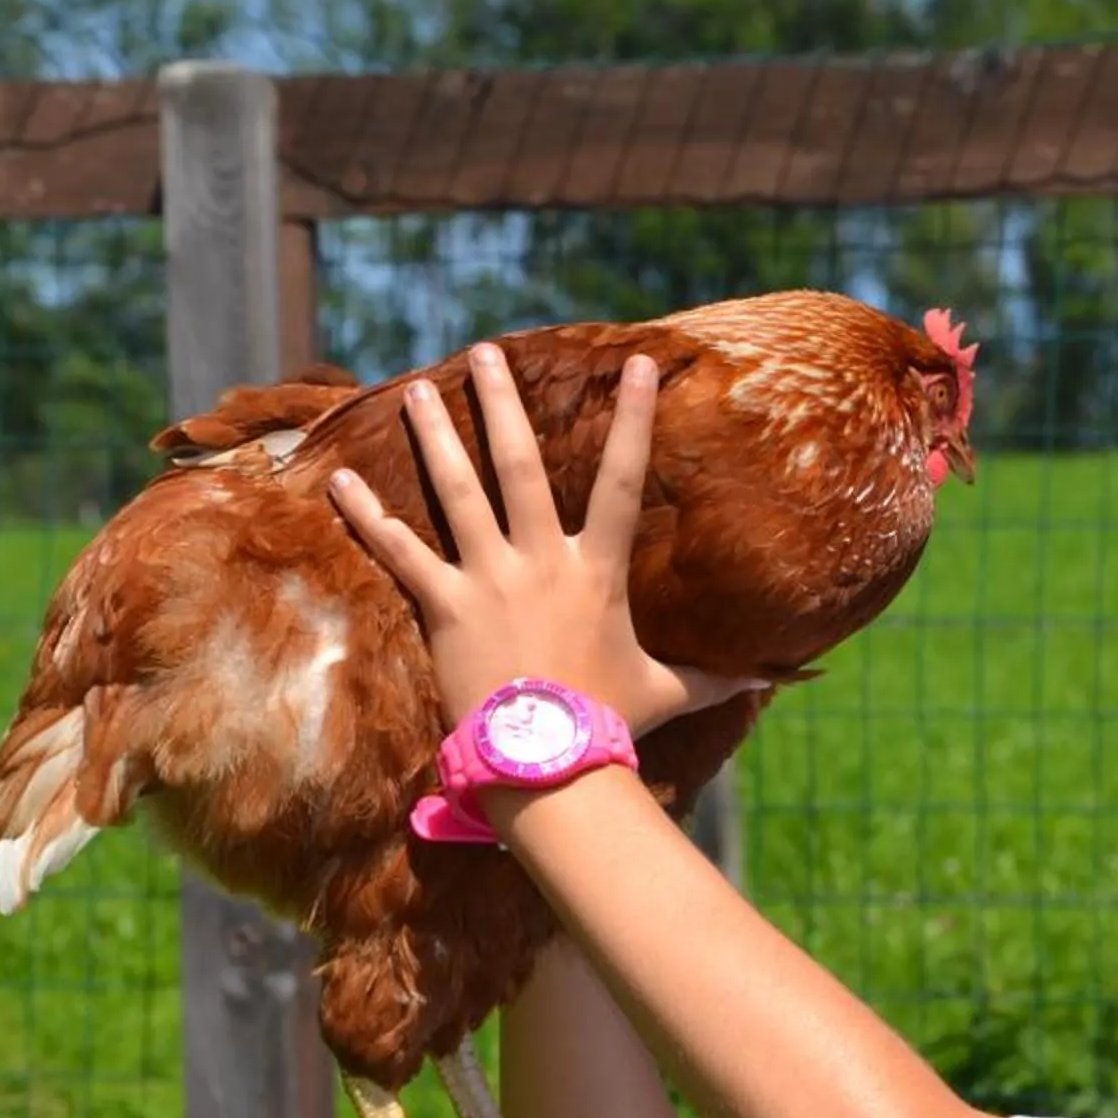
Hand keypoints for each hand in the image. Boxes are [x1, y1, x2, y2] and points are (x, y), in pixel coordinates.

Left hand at [327, 344, 763, 737]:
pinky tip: (338, 480)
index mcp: (597, 570)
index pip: (623, 480)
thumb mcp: (670, 693)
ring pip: (458, 492)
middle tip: (486, 353)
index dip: (634, 419)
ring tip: (413, 388)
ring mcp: (490, 579)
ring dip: (435, 437)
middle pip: (521, 464)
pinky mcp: (445, 608)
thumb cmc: (611, 726)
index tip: (638, 363)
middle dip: (501, 403)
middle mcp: (541, 560)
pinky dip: (367, 516)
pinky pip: (399, 552)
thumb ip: (718, 678)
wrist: (549, 763)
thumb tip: (778, 679)